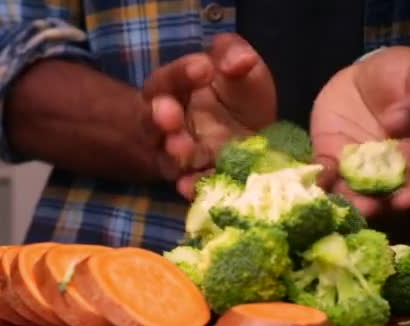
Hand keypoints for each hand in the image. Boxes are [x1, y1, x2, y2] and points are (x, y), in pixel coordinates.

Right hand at [143, 33, 275, 196]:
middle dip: (160, 117)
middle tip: (169, 112)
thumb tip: (238, 61)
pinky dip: (192, 186)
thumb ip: (235, 54)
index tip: (204, 67)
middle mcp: (169, 125)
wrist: (256, 136)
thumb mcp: (241, 67)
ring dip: (173, 154)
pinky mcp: (198, 180)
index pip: (167, 81)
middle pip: (153, 122)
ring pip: (167, 157)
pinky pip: (191, 185)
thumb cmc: (241, 95)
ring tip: (181, 149)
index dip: (181, 74)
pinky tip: (193, 185)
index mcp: (174, 90)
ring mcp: (181, 157)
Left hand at [311, 46, 409, 230]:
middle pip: (385, 200)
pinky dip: (319, 179)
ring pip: (352, 193)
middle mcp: (389, 171)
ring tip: (336, 201)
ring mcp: (357, 168)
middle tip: (365, 208)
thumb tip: (398, 122)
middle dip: (375, 207)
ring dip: (344, 201)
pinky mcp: (331, 157)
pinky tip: (315, 177)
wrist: (368, 74)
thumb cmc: (405, 76)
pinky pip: (325, 174)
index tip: (406, 201)